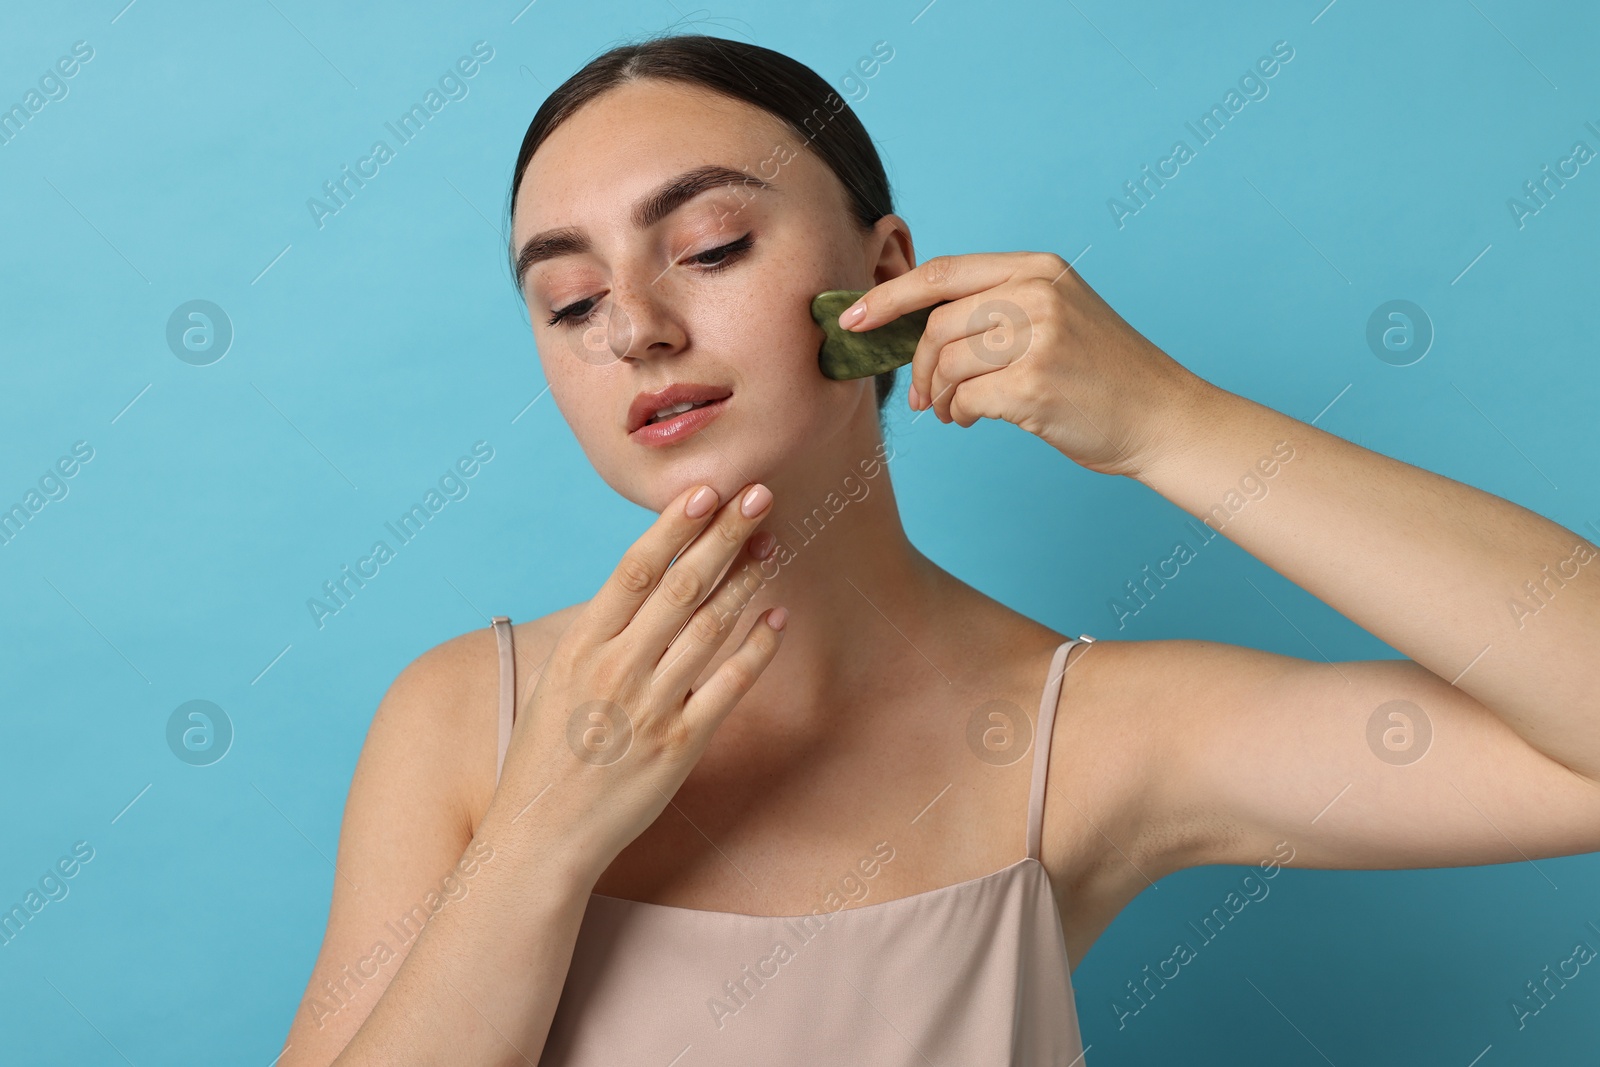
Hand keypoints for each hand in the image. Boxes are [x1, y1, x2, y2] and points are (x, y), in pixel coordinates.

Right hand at [492, 482, 784, 877]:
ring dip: (746, 580)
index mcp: (581, 649)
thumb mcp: (557, 681)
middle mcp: (617, 671)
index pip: (634, 572)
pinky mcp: (680, 747)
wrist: (542, 837)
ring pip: (711, 629)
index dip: (673, 527)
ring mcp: (651, 709)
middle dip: (724, 536)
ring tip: (772, 543)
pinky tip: (777, 617)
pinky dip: (757, 649)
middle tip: (759, 495)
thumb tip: (637, 586)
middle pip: (681, 588)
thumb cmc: (545, 754)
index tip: (704, 490)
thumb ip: (598, 635)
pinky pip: (728, 688)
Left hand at [839, 251, 1210, 478]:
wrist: (1162, 416)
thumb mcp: (1056, 314)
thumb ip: (996, 306)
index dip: (889, 297)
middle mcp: (1038, 293)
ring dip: (937, 395)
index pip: (941, 273)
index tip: (852, 319)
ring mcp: (1039, 338)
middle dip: (917, 365)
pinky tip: (973, 420)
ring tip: (951, 411)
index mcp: (1038, 268)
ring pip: (947, 363)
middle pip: (937, 323)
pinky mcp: (1035, 385)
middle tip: (920, 395)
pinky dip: (959, 414)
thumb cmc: (1101, 374)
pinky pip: (965, 399)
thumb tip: (914, 326)